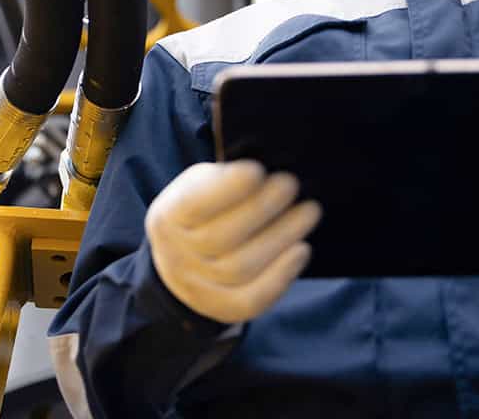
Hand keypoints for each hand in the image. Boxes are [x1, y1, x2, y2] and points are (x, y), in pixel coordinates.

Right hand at [145, 161, 320, 323]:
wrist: (182, 258)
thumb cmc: (206, 209)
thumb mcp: (202, 184)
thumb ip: (225, 179)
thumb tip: (265, 174)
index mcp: (169, 217)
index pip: (194, 205)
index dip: (227, 190)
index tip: (258, 170)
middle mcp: (176, 255)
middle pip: (220, 238)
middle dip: (262, 208)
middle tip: (291, 184)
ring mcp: (197, 286)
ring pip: (239, 269)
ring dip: (281, 237)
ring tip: (309, 212)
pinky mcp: (221, 308)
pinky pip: (250, 301)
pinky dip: (279, 277)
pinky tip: (302, 250)